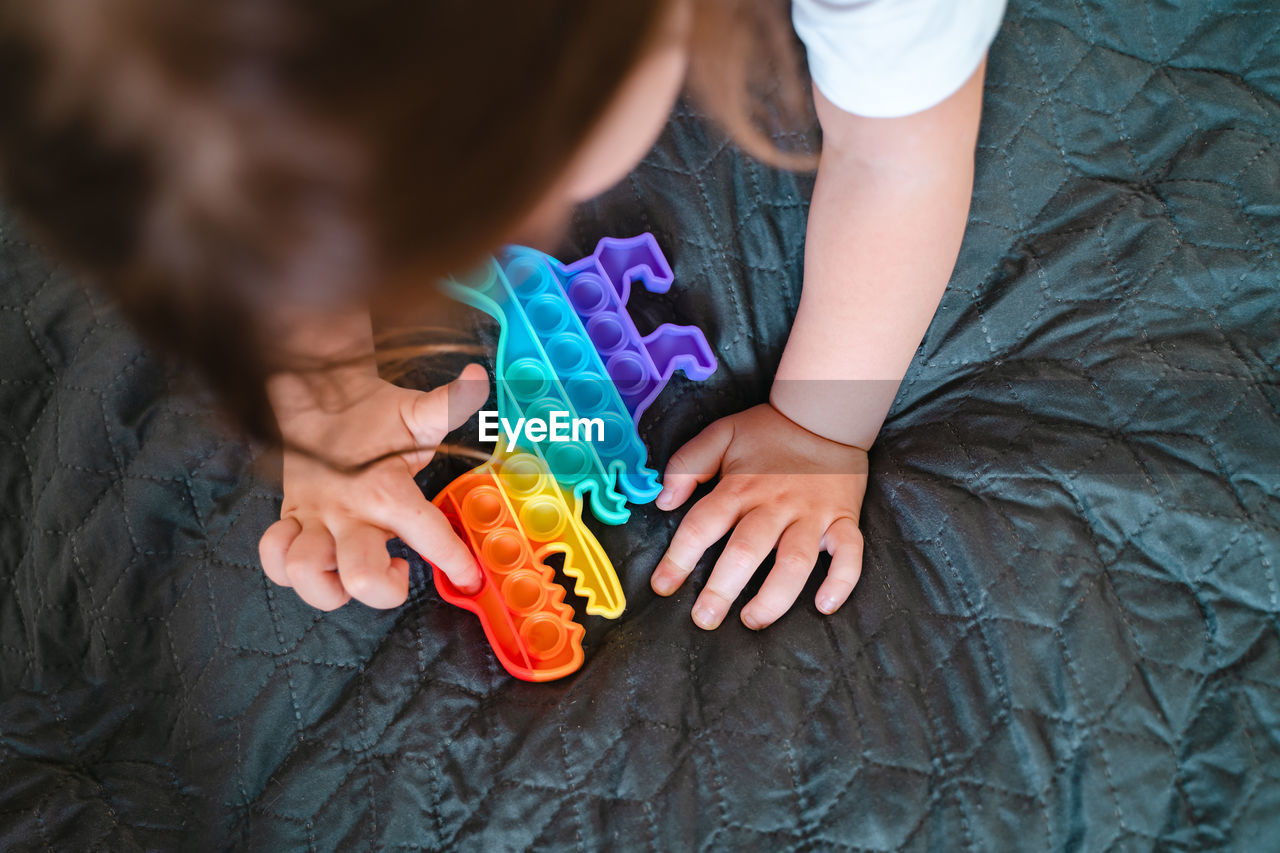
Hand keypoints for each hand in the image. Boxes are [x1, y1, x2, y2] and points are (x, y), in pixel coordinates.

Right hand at [258, 364, 488, 609]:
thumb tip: (478, 376)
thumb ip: (451, 402)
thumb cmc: (376, 415)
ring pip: (307, 573)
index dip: (455, 562)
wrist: (317, 395)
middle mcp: (347, 509)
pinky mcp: (291, 520)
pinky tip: (320, 563)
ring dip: (333, 588)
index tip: (470, 578)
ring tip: (357, 572)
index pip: (429, 535)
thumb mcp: (419, 412)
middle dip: (387, 590)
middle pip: (361, 576)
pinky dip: (290, 572)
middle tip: (399, 568)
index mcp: (386, 488)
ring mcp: (314, 518)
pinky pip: (274, 561)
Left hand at [650, 403, 867, 629]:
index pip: (702, 525)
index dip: (679, 558)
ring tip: (752, 620)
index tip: (663, 586)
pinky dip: (841, 582)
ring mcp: (812, 515)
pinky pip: (849, 554)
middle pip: (746, 551)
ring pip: (795, 562)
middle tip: (704, 619)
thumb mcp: (720, 435)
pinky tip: (824, 606)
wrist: (825, 416)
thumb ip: (687, 464)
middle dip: (722, 589)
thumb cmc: (768, 432)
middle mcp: (775, 505)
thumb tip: (664, 501)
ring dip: (774, 597)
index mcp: (740, 487)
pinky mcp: (843, 521)